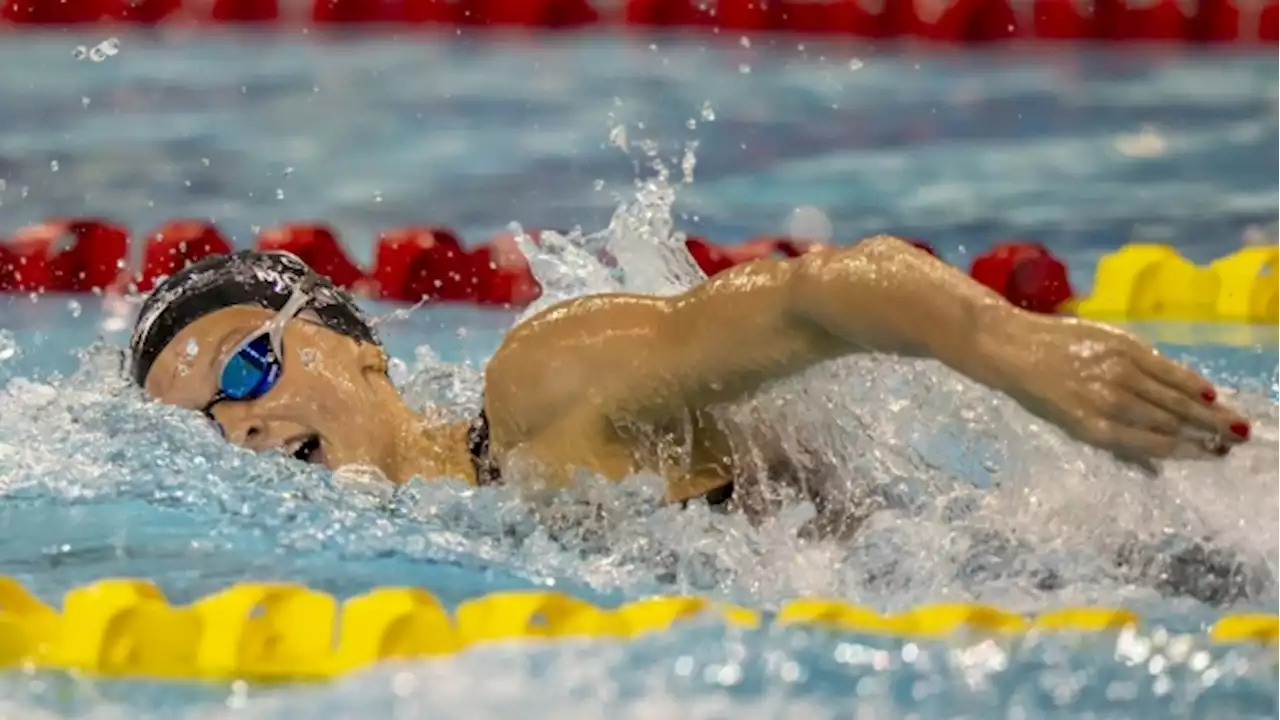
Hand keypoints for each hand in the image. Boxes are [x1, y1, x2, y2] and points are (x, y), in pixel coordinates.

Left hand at [991, 313, 1250, 467]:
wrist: (1013, 347)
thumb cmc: (1039, 392)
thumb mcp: (1070, 426)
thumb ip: (1115, 444)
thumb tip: (1155, 470)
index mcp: (1093, 428)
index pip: (1152, 444)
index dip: (1187, 451)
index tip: (1213, 456)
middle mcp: (1109, 402)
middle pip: (1169, 420)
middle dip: (1206, 433)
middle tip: (1236, 442)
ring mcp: (1117, 372)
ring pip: (1172, 396)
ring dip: (1207, 411)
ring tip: (1233, 422)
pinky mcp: (1121, 346)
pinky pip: (1164, 367)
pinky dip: (1189, 381)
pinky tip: (1208, 393)